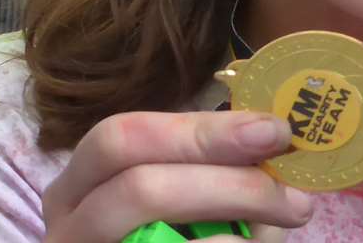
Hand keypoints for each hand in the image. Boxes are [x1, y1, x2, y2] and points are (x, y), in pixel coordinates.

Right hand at [42, 111, 312, 242]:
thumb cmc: (172, 235)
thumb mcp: (179, 195)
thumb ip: (213, 168)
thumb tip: (278, 143)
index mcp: (80, 183)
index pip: (122, 137)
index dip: (201, 130)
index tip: (274, 131)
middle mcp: (68, 226)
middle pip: (138, 188)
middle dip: (226, 182)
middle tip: (294, 196)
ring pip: (158, 240)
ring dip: (235, 222)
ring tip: (288, 222)